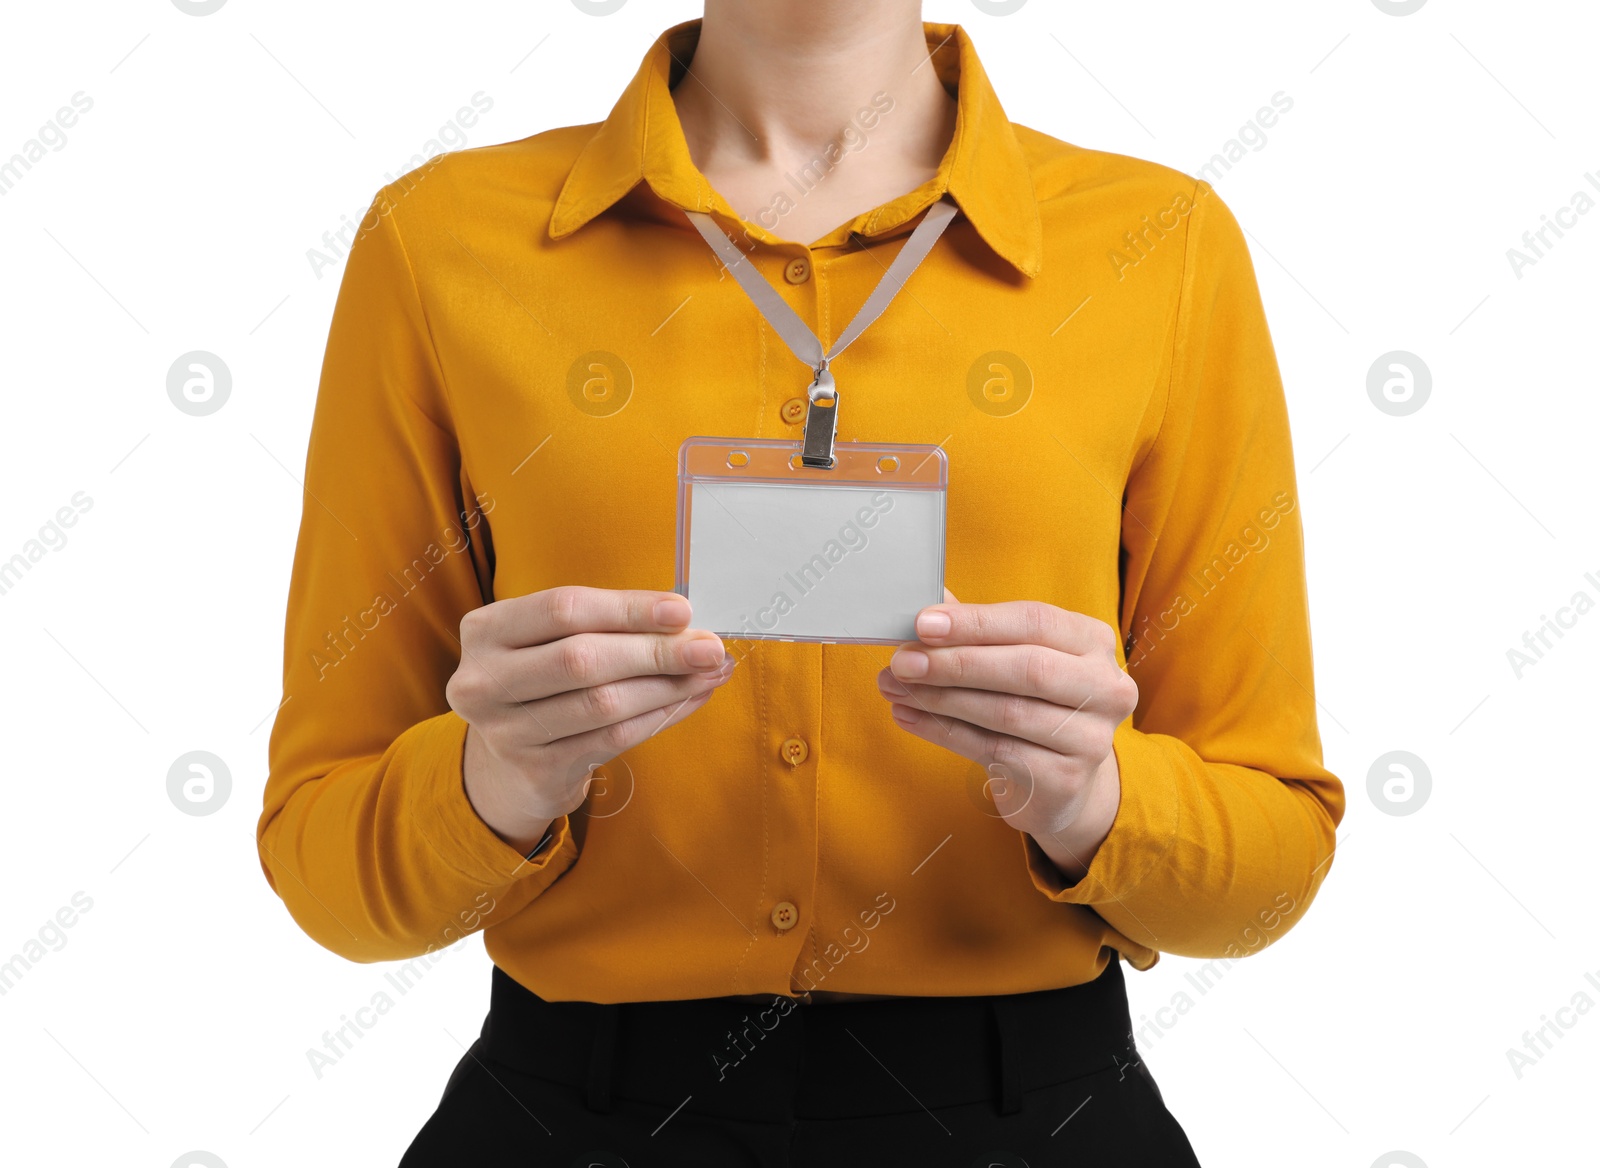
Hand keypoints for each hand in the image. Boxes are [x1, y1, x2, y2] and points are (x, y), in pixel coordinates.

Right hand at [447, 586, 735, 854]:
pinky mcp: (536, 769)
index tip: (682, 611)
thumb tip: (685, 624)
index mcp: (486, 630)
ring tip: (708, 674)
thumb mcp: (550, 642)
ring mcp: (505, 731)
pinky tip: (687, 701)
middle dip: (656, 651)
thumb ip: (606, 627)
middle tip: (709, 649)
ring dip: (667, 687)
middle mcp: (484, 680)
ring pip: (602, 703)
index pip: (563, 609)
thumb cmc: (543, 683)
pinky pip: (612, 740)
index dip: (628, 608)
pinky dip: (658, 718)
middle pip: (582, 658)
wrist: (507, 764)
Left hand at [875, 590, 1135, 881]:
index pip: (1035, 621)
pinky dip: (943, 732)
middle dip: (955, 663)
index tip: (922, 624)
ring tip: (895, 688)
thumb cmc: (1030, 704)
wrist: (1058, 782)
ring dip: (941, 698)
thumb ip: (976, 630)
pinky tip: (910, 717)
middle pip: (1026, 668)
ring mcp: (1092, 738)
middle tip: (901, 662)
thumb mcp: (1011, 659)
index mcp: (1093, 642)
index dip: (976, 622)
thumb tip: (927, 605)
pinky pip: (993, 751)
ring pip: (1006, 712)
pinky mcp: (1066, 779)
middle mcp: (1105, 687)